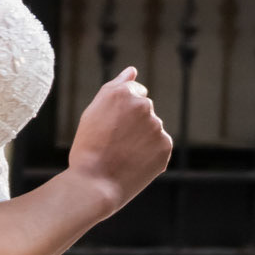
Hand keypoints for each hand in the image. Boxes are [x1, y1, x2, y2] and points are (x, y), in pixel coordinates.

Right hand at [66, 67, 171, 214]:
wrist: (94, 184)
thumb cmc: (88, 148)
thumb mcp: (93, 112)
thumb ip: (116, 87)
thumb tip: (132, 70)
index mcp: (122, 93)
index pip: (135, 92)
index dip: (122, 112)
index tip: (112, 127)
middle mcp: (143, 104)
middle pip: (145, 110)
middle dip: (135, 123)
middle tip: (114, 143)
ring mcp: (156, 125)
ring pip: (152, 129)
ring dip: (143, 138)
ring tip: (123, 155)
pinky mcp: (166, 145)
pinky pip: (160, 146)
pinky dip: (150, 154)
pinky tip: (134, 164)